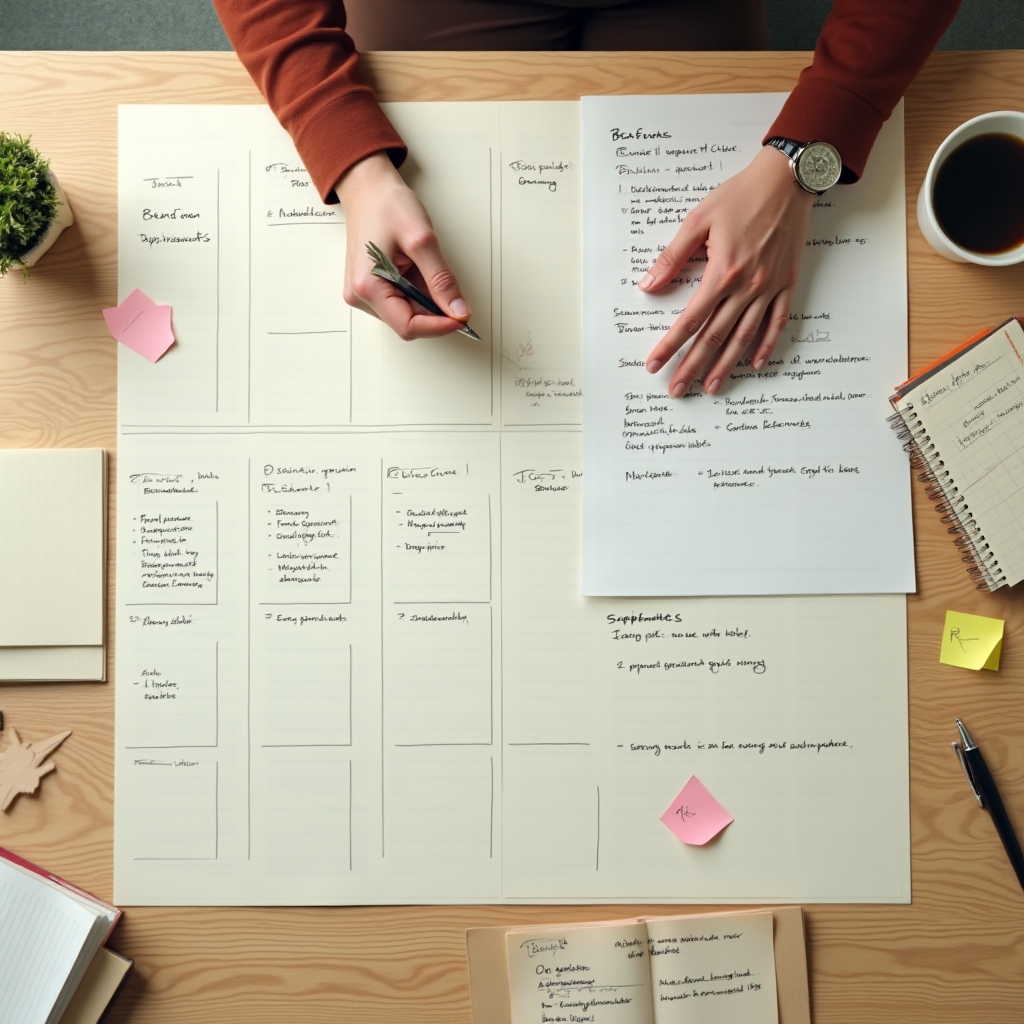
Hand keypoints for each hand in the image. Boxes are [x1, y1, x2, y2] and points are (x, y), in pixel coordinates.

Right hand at [336, 152, 470, 339]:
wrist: (368, 187)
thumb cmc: (387, 205)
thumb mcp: (421, 240)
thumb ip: (441, 279)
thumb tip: (458, 309)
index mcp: (368, 286)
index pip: (407, 326)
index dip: (438, 326)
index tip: (462, 318)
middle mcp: (361, 295)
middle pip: (407, 323)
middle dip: (435, 314)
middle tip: (457, 297)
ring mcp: (364, 293)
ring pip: (406, 314)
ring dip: (427, 303)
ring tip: (430, 271)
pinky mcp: (371, 288)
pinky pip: (401, 302)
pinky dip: (419, 294)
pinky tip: (421, 273)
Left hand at [642, 145, 814, 395]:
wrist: (786, 179)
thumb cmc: (740, 195)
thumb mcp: (697, 220)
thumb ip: (672, 257)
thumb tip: (648, 285)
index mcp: (722, 272)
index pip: (690, 320)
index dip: (670, 345)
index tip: (655, 364)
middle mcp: (747, 286)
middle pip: (714, 337)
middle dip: (693, 366)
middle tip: (677, 390)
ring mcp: (769, 287)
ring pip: (745, 336)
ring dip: (726, 364)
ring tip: (712, 386)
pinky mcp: (787, 283)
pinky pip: (778, 321)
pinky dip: (766, 344)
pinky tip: (755, 363)